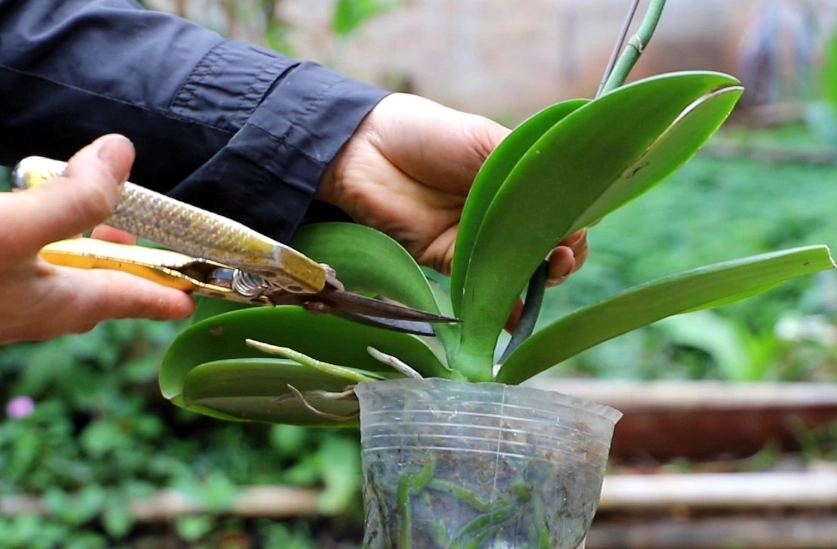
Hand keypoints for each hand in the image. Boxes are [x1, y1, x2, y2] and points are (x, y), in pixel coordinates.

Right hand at [0, 135, 194, 343]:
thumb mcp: (16, 230)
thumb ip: (73, 198)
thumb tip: (122, 154)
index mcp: (59, 305)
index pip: (130, 298)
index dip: (165, 295)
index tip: (193, 301)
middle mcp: (33, 311)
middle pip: (98, 288)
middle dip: (127, 263)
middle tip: (143, 235)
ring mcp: (5, 304)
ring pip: (60, 278)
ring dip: (83, 250)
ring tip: (91, 217)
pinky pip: (27, 269)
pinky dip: (44, 244)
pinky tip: (29, 222)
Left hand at [318, 93, 587, 282]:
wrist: (365, 152)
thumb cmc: (429, 134)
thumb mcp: (488, 141)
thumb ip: (528, 171)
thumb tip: (573, 207)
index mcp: (515, 180)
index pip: (561, 209)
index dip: (576, 223)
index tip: (577, 228)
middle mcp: (500, 213)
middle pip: (546, 244)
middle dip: (564, 254)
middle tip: (561, 253)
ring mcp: (476, 240)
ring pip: (519, 269)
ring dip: (540, 278)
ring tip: (546, 271)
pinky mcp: (448, 263)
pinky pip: (482, 288)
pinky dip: (502, 307)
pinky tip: (518, 315)